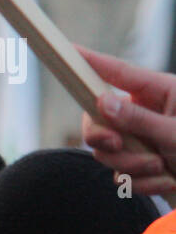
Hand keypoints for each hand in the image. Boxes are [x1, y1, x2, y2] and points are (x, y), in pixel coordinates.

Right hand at [78, 44, 175, 195]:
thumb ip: (139, 119)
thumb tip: (102, 103)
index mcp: (160, 92)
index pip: (117, 73)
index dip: (90, 61)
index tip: (67, 50)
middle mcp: (145, 113)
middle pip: (98, 118)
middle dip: (105, 138)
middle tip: (113, 144)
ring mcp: (142, 141)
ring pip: (107, 152)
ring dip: (131, 166)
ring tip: (162, 168)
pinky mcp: (142, 167)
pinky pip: (121, 176)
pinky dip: (143, 183)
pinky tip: (168, 181)